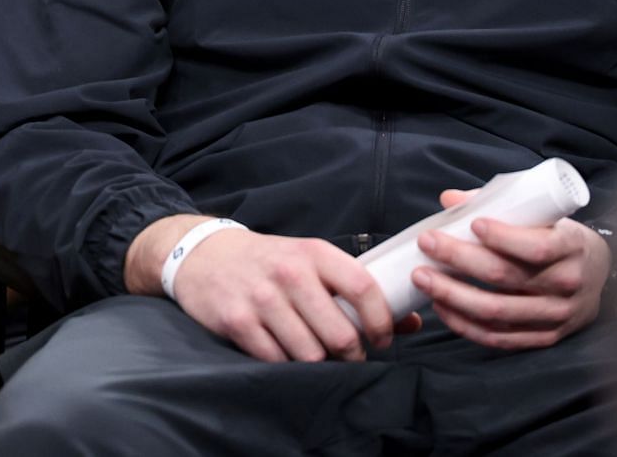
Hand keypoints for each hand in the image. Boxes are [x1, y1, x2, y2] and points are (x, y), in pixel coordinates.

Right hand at [127, 216, 421, 362]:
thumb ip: (356, 289)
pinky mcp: (237, 321)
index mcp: (314, 252)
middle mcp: (289, 273)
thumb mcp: (311, 261)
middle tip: (349, 355)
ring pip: (310, 354)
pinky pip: (277, 360)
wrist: (204, 255)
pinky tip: (285, 351)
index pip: (363, 287)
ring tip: (316, 353)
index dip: (381, 321)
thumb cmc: (268, 261)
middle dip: (351, 354)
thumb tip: (412, 322)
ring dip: (318, 363)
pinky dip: (286, 364)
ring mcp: (262, 298)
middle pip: (340, 334)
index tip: (383, 339)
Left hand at [412, 190, 609, 350]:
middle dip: (459, 259)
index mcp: (571, 247)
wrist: (598, 278)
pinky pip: (499, 337)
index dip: (503, 237)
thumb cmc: (561, 238)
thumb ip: (500, 204)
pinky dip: (465, 325)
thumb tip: (450, 199)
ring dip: (454, 295)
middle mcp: (566, 284)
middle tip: (427, 244)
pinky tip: (442, 308)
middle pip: (506, 277)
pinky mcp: (544, 337)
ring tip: (423, 278)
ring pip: (497, 311)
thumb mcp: (545, 215)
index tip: (472, 224)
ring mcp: (555, 315)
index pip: (537, 246)